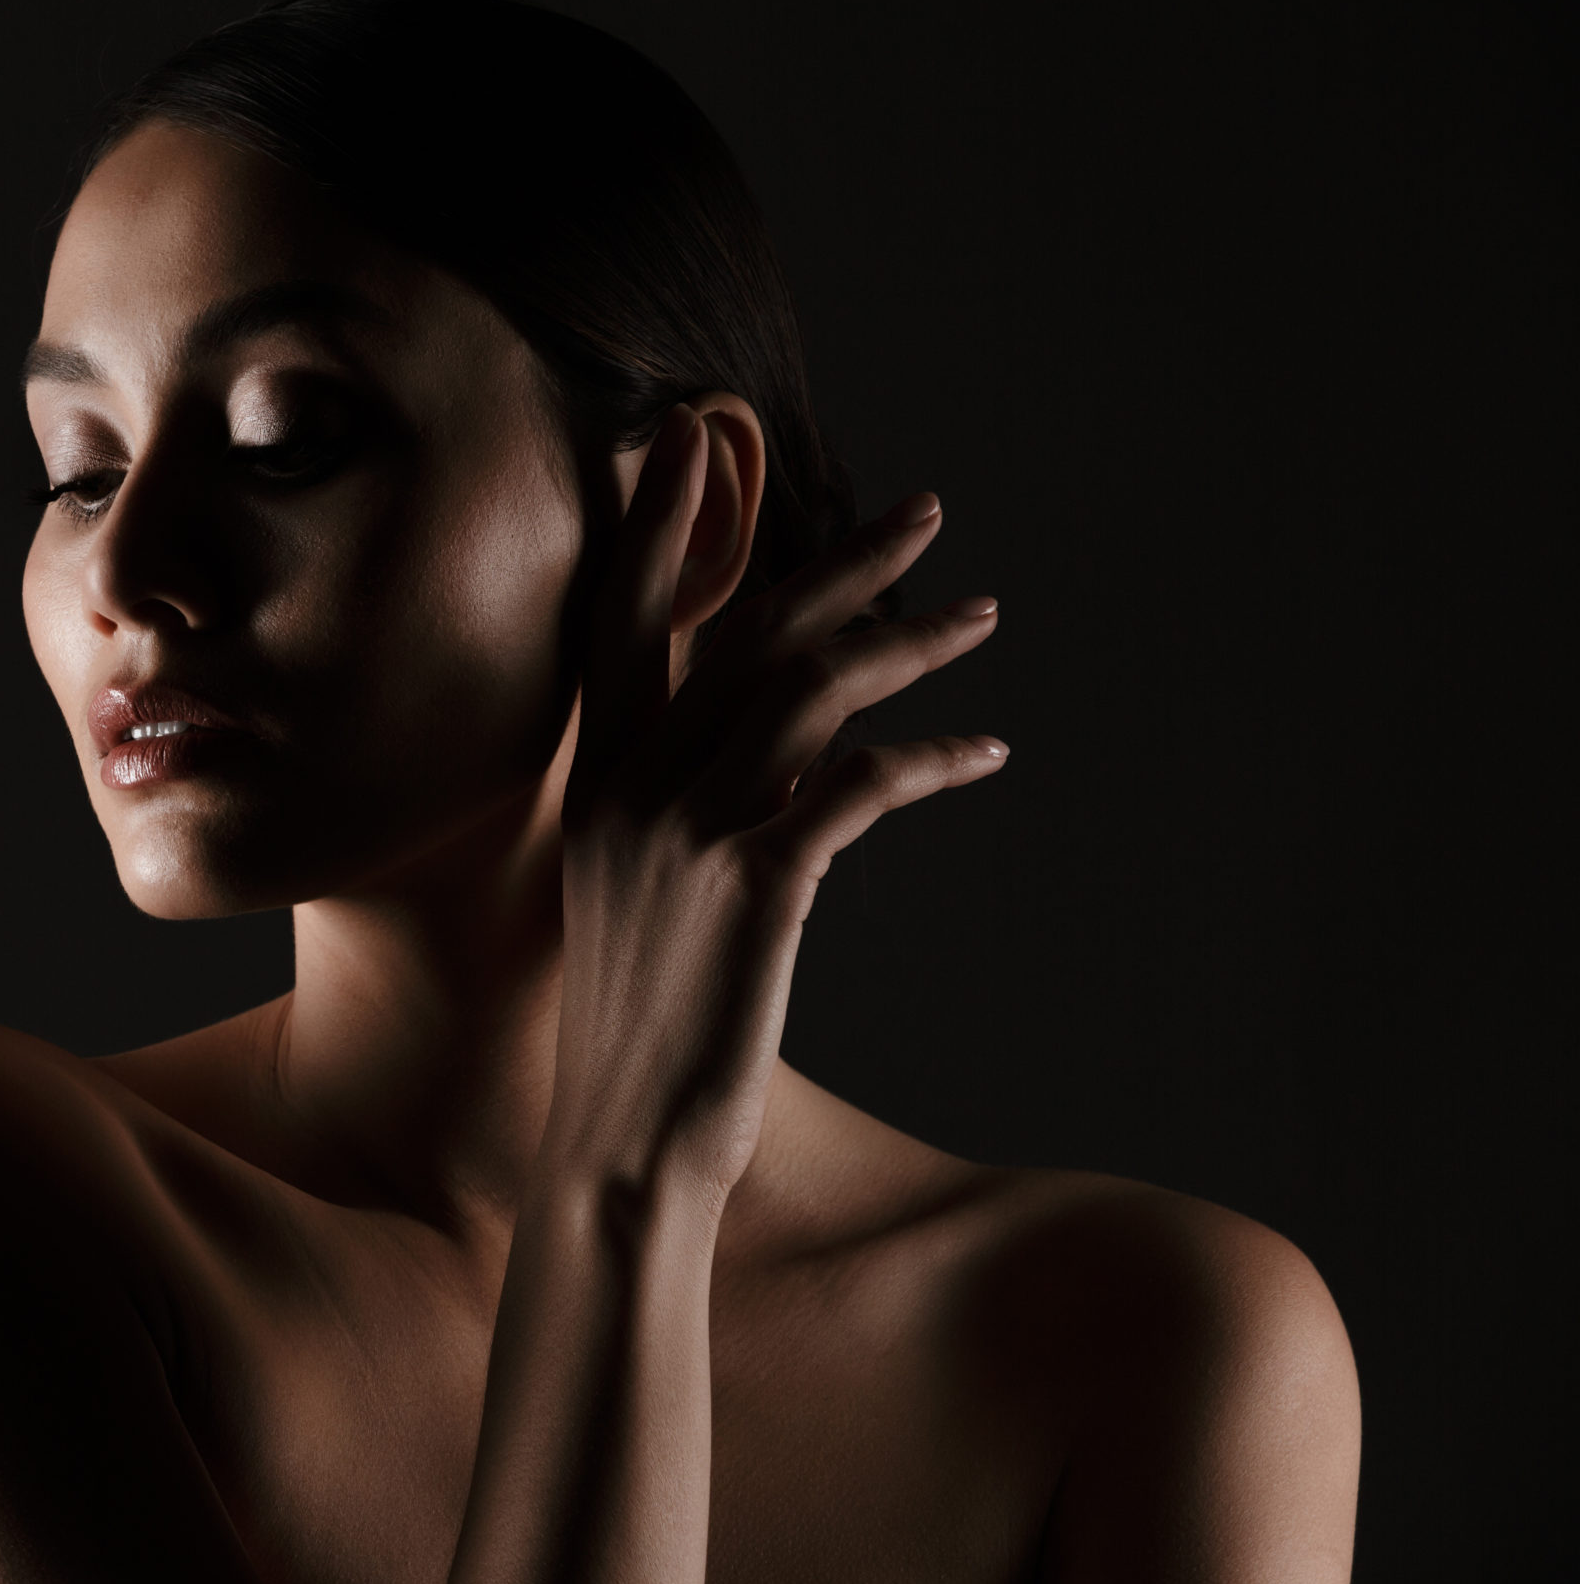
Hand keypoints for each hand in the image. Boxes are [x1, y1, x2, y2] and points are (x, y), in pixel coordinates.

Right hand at [546, 405, 1006, 1202]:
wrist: (625, 1145)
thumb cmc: (641, 1027)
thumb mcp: (631, 895)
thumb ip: (669, 808)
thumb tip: (760, 756)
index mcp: (597, 781)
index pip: (620, 619)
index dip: (656, 524)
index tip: (692, 437)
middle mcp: (633, 787)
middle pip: (746, 629)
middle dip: (842, 559)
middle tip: (926, 510)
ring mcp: (691, 831)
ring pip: (815, 688)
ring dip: (913, 640)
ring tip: (984, 615)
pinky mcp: (758, 885)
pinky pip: (865, 784)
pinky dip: (936, 756)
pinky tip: (988, 754)